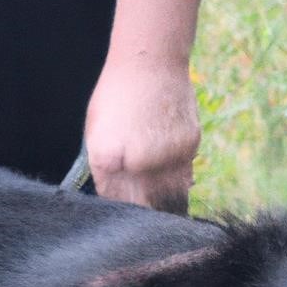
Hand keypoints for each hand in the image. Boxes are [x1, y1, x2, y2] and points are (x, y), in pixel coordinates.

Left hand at [84, 55, 199, 214]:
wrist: (150, 63)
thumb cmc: (117, 95)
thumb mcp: (98, 131)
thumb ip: (106, 167)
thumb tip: (117, 196)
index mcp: (107, 158)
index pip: (116, 201)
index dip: (122, 211)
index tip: (127, 219)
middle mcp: (138, 162)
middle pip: (145, 206)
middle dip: (146, 213)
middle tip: (148, 222)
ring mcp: (167, 156)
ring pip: (170, 197)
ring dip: (167, 206)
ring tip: (164, 211)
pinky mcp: (189, 149)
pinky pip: (186, 178)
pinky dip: (180, 183)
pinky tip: (174, 179)